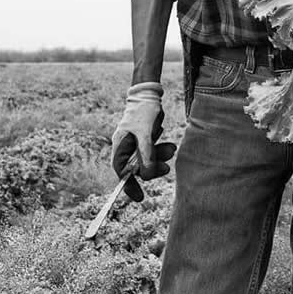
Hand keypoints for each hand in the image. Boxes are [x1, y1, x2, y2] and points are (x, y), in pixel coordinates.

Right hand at [110, 82, 175, 200]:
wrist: (151, 95)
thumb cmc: (144, 112)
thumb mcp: (145, 135)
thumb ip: (146, 155)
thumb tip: (146, 176)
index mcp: (120, 147)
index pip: (122, 172)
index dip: (129, 186)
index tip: (140, 198)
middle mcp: (126, 147)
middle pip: (137, 168)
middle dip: (153, 169)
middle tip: (166, 169)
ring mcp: (136, 144)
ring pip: (148, 160)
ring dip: (161, 158)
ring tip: (172, 149)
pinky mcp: (146, 141)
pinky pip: (154, 152)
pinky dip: (162, 151)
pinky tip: (169, 144)